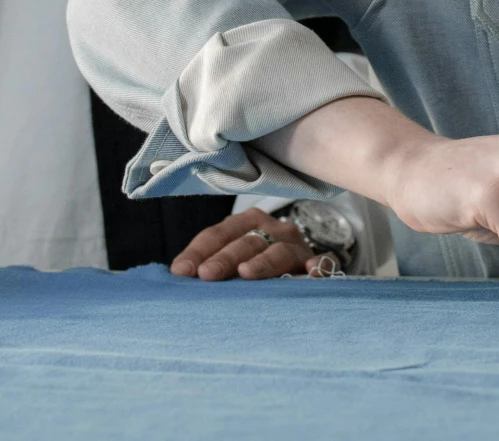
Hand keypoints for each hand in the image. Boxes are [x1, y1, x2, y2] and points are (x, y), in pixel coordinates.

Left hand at [170, 208, 328, 279]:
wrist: (301, 266)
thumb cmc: (256, 265)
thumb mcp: (232, 259)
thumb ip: (209, 264)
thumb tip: (177, 275)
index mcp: (247, 223)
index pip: (219, 234)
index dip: (199, 252)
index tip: (181, 272)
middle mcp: (273, 229)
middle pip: (247, 242)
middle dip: (225, 258)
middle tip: (206, 276)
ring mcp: (297, 246)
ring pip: (279, 251)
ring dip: (262, 263)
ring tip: (246, 274)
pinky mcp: (318, 262)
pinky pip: (322, 262)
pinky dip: (317, 266)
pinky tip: (310, 273)